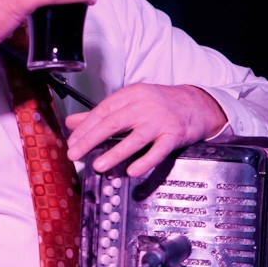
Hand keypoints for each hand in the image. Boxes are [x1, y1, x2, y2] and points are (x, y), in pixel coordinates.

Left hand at [64, 84, 226, 177]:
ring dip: (115, 153)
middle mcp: (144, 105)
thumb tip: (72, 123)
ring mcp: (160, 120)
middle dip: (90, 140)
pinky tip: (131, 171)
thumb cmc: (159, 104)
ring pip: (134, 138)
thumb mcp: (130, 103)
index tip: (72, 142)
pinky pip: (158, 151)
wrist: (196, 104)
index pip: (102, 111)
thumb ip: (100, 114)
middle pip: (113, 123)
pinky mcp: (175, 135)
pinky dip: (145, 162)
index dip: (85, 128)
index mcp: (130, 95)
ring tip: (98, 166)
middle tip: (74, 154)